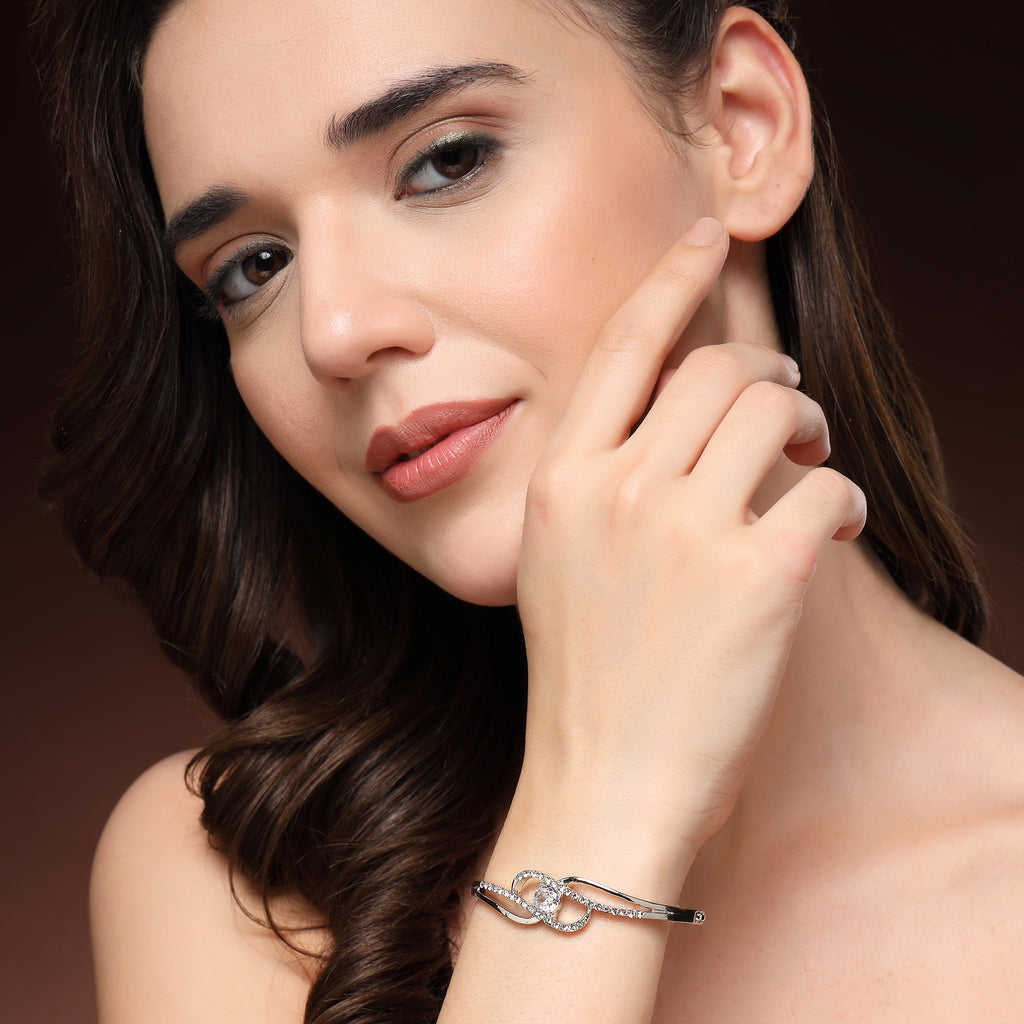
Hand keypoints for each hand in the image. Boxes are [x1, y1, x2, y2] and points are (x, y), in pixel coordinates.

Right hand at [514, 217, 865, 885]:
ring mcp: (685, 530)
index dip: (672, 276)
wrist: (601, 780)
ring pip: (778, 408)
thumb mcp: (557, 557)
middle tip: (788, 405)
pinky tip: (828, 531)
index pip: (624, 343)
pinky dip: (840, 498)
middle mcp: (618, 489)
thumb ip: (601, 476)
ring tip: (811, 456)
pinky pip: (825, 486)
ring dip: (810, 423)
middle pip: (720, 368)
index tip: (707, 232)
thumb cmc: (584, 674)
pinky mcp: (759, 576)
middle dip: (768, 372)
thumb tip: (678, 408)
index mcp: (562, 478)